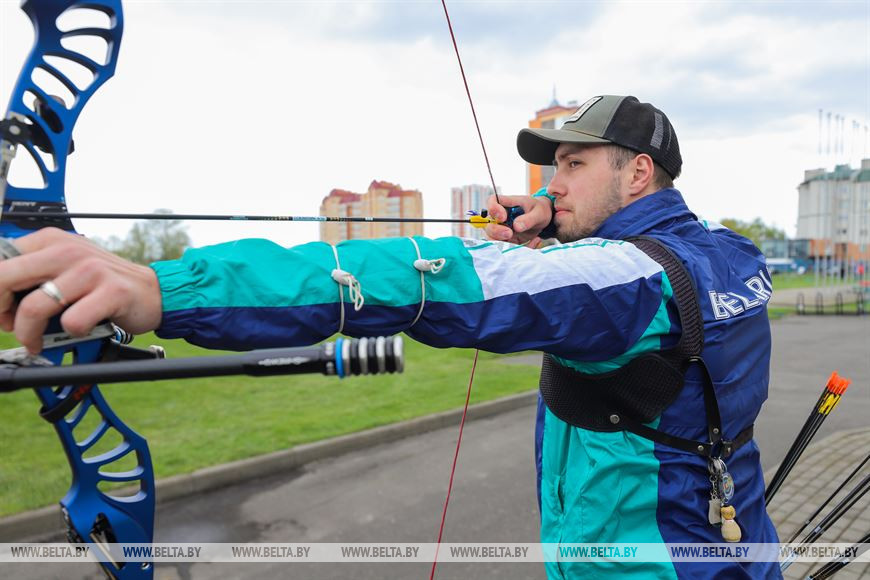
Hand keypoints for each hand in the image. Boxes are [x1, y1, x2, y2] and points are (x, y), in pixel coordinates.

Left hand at [0, 228, 162, 352]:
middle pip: (4, 280)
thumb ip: (31, 273)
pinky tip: (79, 330)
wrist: (152, 291)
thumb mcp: (63, 268)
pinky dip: (71, 333)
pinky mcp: (111, 292)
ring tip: (36, 341)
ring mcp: (90, 270)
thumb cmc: (103, 284)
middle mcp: (68, 250)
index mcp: (50, 240)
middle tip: (8, 326)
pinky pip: (72, 322)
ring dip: (29, 334)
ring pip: (34, 308)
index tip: (1, 309)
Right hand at [484, 194, 552, 246]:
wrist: (542, 220)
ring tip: (516, 242)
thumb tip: (516, 226)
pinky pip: (504, 246)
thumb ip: (529, 218)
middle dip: (496, 230)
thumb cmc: (539, 210)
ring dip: (500, 242)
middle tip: (509, 233)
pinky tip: (532, 243)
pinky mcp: (506, 240)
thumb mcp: (539, 212)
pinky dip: (515, 248)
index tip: (503, 217)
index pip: (492, 201)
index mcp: (506, 203)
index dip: (493, 209)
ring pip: (492, 237)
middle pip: (488, 224)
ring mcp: (501, 229)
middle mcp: (500, 217)